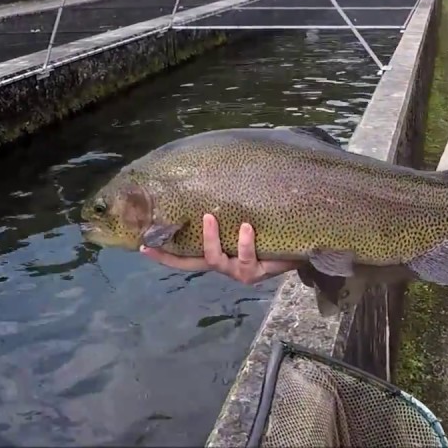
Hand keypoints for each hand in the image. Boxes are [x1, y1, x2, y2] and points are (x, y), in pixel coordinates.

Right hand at [139, 214, 302, 283]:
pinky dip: (244, 242)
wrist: (306, 242)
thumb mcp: (247, 217)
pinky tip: (247, 228)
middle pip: (190, 264)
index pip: (184, 256)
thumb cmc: (272, 227)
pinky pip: (245, 257)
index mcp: (218, 253)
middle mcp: (224, 265)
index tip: (142, 245)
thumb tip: (212, 174)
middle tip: (155, 238)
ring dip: (210, 239)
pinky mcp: (256, 272)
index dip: (162, 253)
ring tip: (209, 217)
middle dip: (170, 255)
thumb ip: (232, 206)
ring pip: (215, 260)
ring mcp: (238, 271)